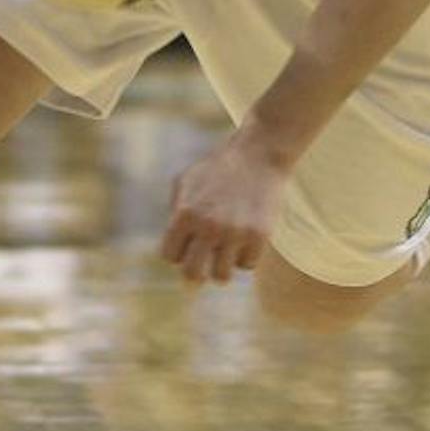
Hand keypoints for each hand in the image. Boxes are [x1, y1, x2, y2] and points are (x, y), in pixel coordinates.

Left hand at [159, 128, 291, 286]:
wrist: (258, 153)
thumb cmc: (218, 169)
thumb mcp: (186, 182)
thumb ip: (175, 214)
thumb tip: (174, 252)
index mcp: (185, 214)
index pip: (170, 256)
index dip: (178, 252)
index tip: (188, 242)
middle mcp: (208, 226)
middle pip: (192, 275)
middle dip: (195, 275)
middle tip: (203, 267)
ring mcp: (234, 232)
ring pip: (222, 276)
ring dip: (223, 266)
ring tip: (227, 251)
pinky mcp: (259, 235)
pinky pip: (247, 265)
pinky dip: (247, 256)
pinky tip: (247, 239)